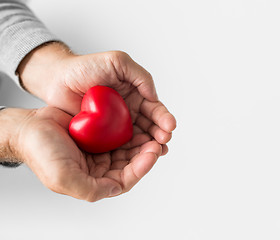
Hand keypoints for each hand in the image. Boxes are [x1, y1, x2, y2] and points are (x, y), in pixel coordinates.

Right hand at [15, 106, 164, 201]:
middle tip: (158, 139)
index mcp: (94, 181)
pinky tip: (138, 122)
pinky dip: (130, 129)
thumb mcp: (64, 178)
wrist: (28, 128)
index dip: (142, 166)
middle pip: (131, 163)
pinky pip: (119, 133)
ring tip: (153, 131)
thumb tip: (117, 187)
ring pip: (128, 148)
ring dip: (141, 141)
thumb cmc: (41, 152)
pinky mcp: (98, 135)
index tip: (153, 151)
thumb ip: (91, 190)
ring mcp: (100, 151)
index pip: (126, 178)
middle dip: (146, 152)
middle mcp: (100, 168)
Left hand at [17, 42, 175, 147]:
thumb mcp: (117, 62)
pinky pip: (121, 146)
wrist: (57, 80)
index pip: (154, 108)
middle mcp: (130, 110)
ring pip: (139, 138)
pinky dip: (132, 152)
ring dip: (150, 145)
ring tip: (157, 151)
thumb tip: (154, 97)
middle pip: (150, 126)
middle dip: (160, 133)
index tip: (169, 126)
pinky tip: (138, 158)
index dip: (163, 117)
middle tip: (164, 140)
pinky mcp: (105, 136)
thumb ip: (139, 75)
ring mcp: (117, 125)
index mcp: (136, 94)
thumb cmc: (85, 67)